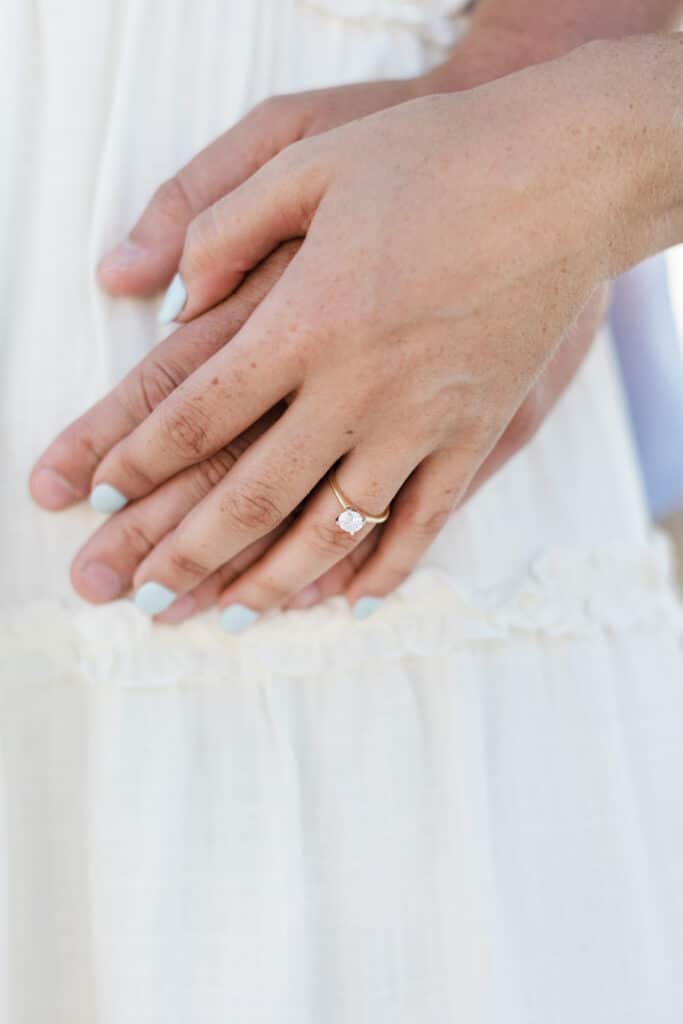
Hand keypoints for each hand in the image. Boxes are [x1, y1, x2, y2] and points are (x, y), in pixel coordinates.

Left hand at [59, 44, 645, 626]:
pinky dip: (382, 571)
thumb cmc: (434, 157)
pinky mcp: (476, 433)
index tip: (100, 496)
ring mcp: (422, 420)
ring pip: (333, 528)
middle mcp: (357, 386)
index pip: (197, 411)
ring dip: (270, 580)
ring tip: (225, 616)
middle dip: (184, 549)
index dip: (139, 459)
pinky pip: (424, 523)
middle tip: (136, 593)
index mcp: (305, 318)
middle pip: (252, 491)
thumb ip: (224, 223)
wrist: (564, 175)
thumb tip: (165, 295)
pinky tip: (346, 603)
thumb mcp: (311, 155)